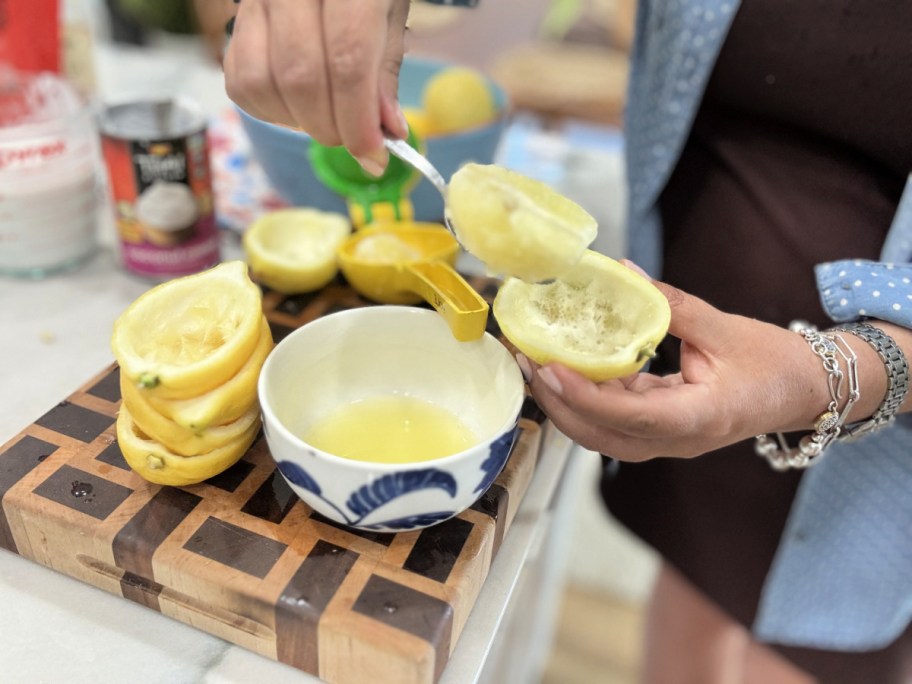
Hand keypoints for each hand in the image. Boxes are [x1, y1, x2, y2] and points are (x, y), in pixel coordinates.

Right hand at [223, 0, 410, 174]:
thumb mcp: (390, 15)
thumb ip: (385, 72)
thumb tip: (387, 132)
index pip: (348, 61)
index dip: (360, 120)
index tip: (374, 155)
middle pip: (302, 78)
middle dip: (331, 127)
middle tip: (354, 139)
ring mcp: (255, 1)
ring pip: (262, 83)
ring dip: (297, 121)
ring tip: (326, 118)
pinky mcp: (235, 20)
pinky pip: (240, 82)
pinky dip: (270, 111)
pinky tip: (298, 106)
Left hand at [520, 274, 829, 460]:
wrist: (803, 391)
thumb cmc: (774, 363)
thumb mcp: (724, 328)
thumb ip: (671, 304)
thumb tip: (623, 274)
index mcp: (697, 418)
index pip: (630, 417)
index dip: (586, 397)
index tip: (551, 369)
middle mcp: (675, 440)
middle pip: (601, 435)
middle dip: (557, 401)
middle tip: (526, 359)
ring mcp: (665, 441)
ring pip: (600, 433)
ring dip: (563, 402)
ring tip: (533, 362)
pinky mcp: (659, 431)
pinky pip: (612, 421)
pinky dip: (584, 397)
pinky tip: (564, 367)